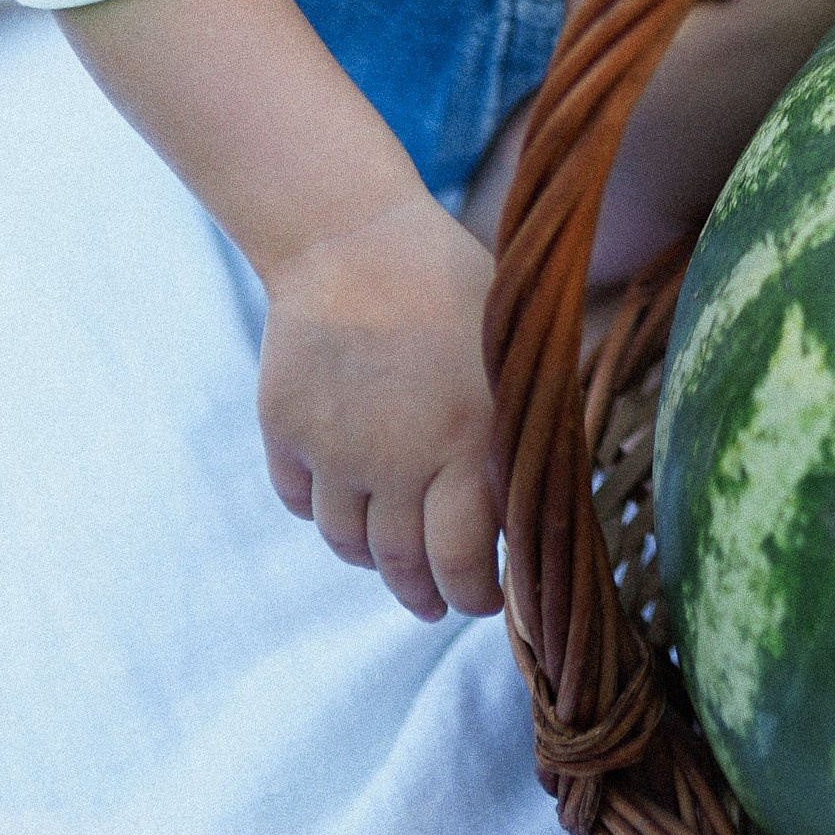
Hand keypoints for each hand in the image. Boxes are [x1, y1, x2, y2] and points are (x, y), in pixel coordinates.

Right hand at [257, 192, 502, 622]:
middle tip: (436, 599)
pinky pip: (301, 501)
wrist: (351, 235)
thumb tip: (547, 496)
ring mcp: (335, 451)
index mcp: (467, 441)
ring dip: (372, 556)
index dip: (474, 594)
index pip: (463, 563)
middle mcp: (397, 460)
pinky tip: (344, 491)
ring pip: (346, 542)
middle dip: (422, 593)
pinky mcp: (287, 432)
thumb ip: (520, 423)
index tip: (482, 599)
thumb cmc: (449, 285)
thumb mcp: (506, 348)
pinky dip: (321, 507)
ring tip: (391, 547)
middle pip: (401, 567)